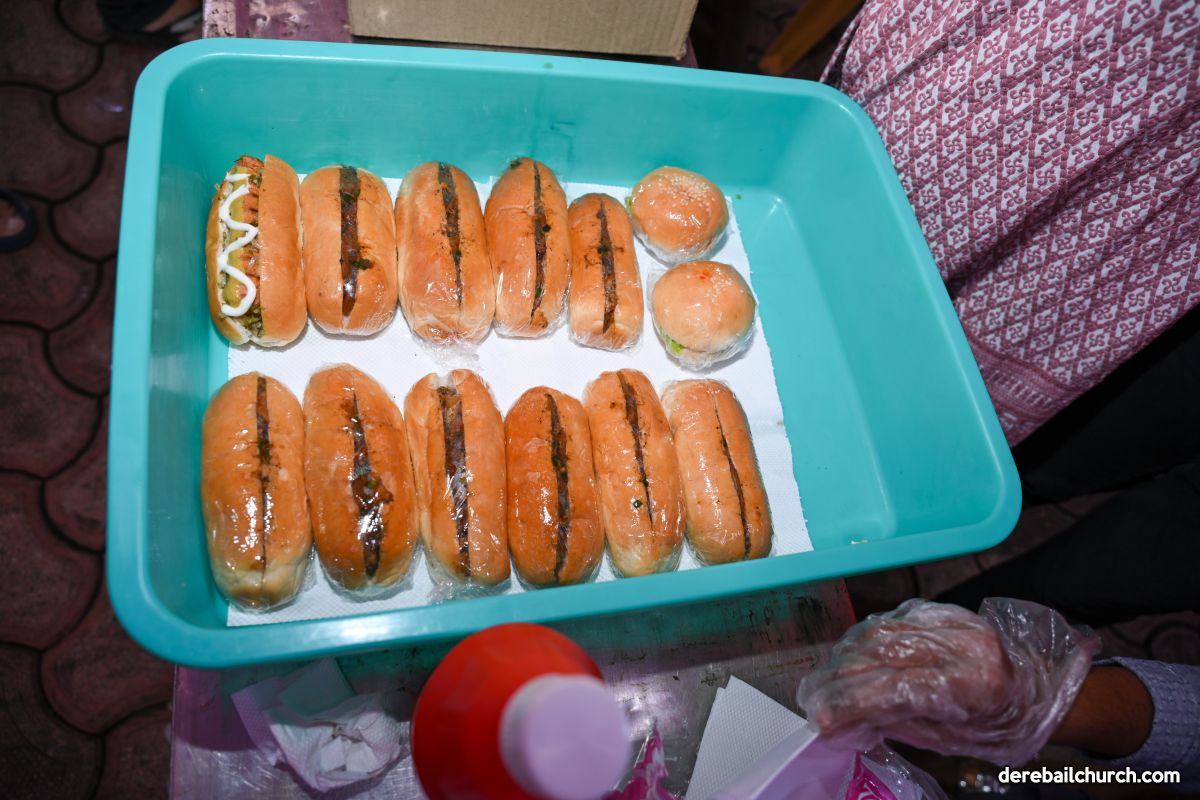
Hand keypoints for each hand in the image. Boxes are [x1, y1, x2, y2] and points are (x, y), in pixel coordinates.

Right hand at [797, 598, 1098, 765]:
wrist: (1037, 687)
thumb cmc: (997, 724)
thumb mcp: (950, 739)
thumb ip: (898, 723)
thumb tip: (845, 721)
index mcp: (972, 684)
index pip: (895, 689)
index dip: (851, 703)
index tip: (820, 719)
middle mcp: (959, 643)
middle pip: (879, 654)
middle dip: (837, 679)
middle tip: (811, 700)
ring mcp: (947, 620)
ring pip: (876, 631)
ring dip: (841, 657)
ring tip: (822, 682)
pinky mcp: (937, 609)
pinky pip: (886, 621)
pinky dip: (859, 641)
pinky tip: (845, 657)